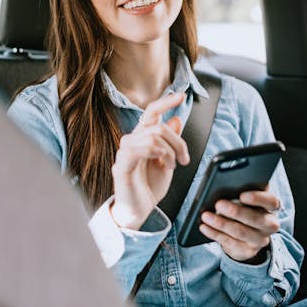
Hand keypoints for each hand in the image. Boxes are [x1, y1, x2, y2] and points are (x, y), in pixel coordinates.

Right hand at [110, 93, 190, 229]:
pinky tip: (161, 163)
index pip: (151, 113)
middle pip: (158, 126)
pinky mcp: (122, 164)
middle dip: (178, 142)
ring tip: (171, 166)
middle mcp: (131, 141)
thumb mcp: (167, 161)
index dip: (165, 102)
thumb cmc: (149, 187)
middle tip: (185, 159)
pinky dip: (156, 154)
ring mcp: (125, 152)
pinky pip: (140, 149)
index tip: (181, 95)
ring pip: (153, 137)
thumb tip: (176, 119)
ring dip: (169, 152)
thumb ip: (171, 142)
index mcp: (142, 138)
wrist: (138, 211)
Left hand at [198, 187, 280, 262]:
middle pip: (255, 218)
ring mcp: (259, 240)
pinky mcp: (247, 250)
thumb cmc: (244, 209)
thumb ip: (241, 192)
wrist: (246, 235)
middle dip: (236, 211)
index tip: (242, 195)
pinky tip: (205, 227)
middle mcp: (269, 224)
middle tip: (219, 204)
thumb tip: (224, 189)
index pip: (271, 201)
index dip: (257, 198)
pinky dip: (214, 233)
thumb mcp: (247, 200)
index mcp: (271, 207)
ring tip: (206, 216)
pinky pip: (229, 242)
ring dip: (221, 223)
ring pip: (240, 231)